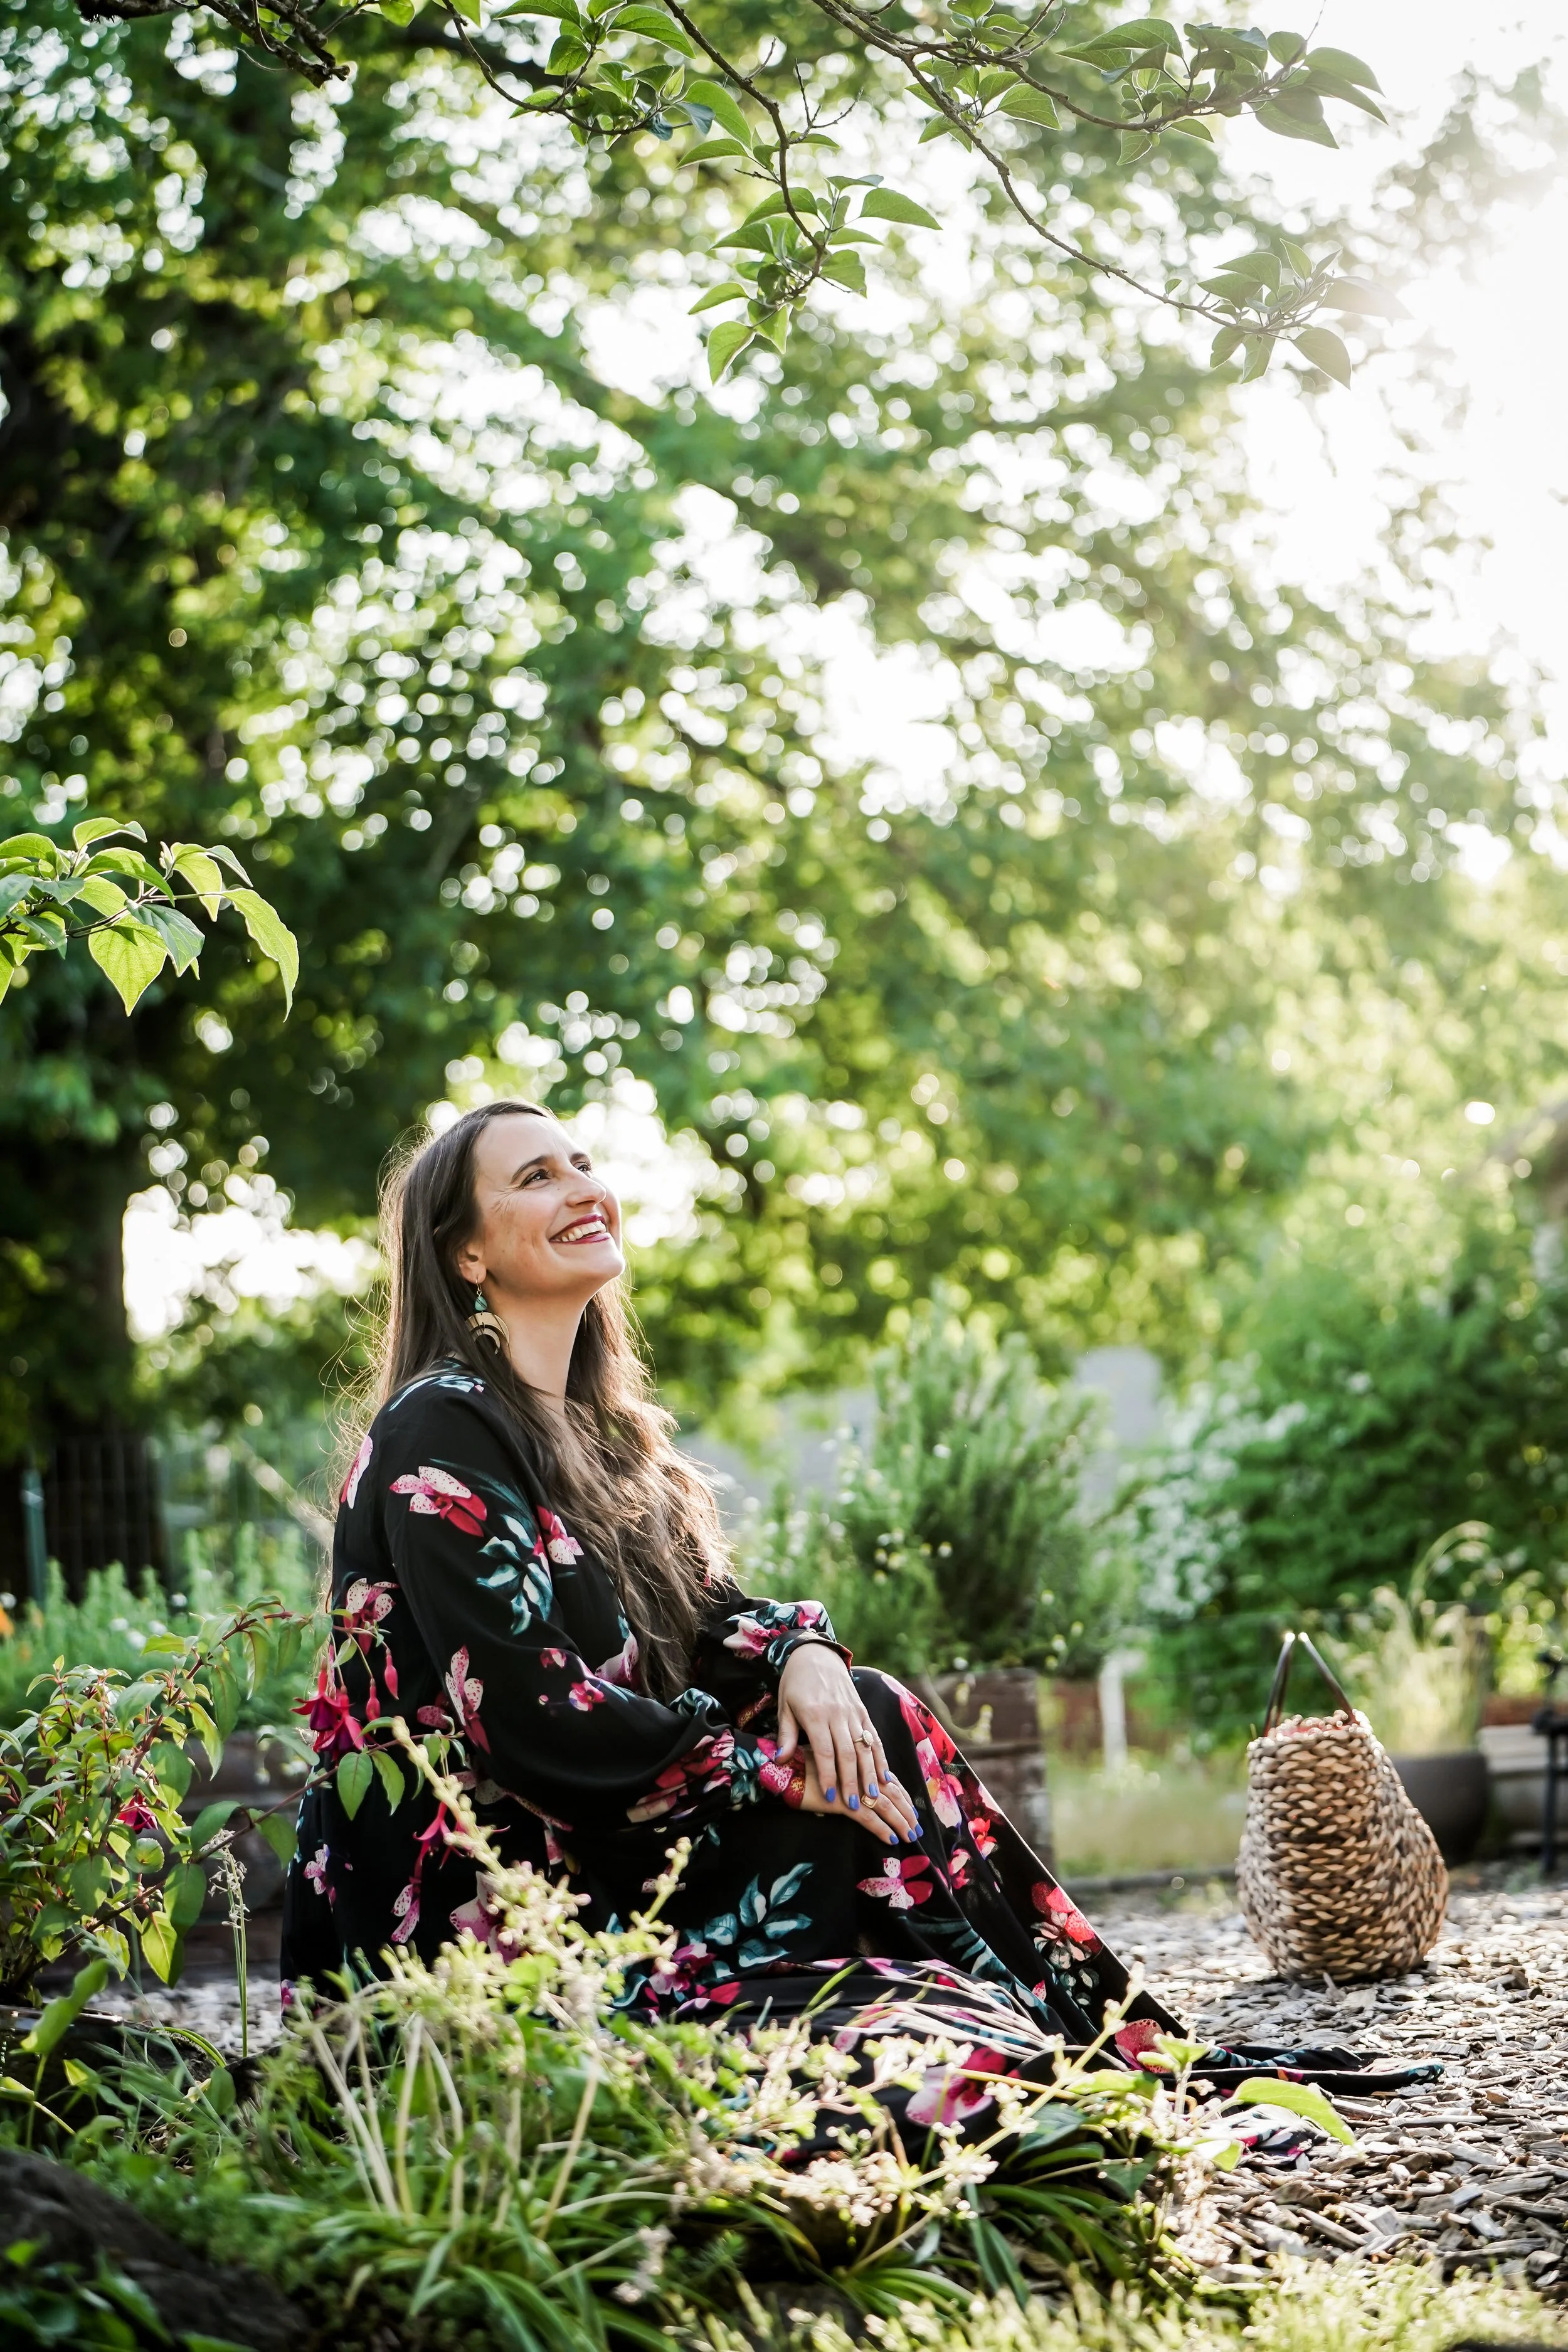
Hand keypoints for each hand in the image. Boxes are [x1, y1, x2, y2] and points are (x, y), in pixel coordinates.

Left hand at [777, 1642, 919, 1835]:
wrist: (815, 1654)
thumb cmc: (795, 1684)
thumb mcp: (784, 1707)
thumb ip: (785, 1735)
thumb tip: (781, 1761)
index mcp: (815, 1714)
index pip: (826, 1752)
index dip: (830, 1776)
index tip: (831, 1798)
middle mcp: (838, 1713)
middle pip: (849, 1753)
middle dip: (852, 1782)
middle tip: (855, 1806)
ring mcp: (853, 1712)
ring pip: (865, 1747)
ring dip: (870, 1773)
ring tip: (873, 1797)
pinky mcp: (863, 1710)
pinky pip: (874, 1736)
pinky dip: (880, 1757)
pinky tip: (884, 1775)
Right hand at [795, 1751, 920, 1845]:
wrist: (782, 1770)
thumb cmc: (801, 1765)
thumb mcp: (828, 1766)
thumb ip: (844, 1773)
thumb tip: (858, 1785)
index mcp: (858, 1764)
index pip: (887, 1780)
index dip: (902, 1794)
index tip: (912, 1807)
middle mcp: (860, 1774)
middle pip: (892, 1792)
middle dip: (907, 1810)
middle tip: (918, 1827)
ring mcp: (853, 1788)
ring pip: (885, 1806)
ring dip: (901, 1822)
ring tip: (911, 1836)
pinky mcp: (844, 1803)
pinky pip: (868, 1818)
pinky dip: (882, 1829)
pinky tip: (892, 1839)